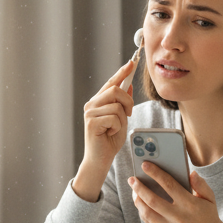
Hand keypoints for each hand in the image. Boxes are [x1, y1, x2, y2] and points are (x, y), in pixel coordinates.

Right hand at [71, 60, 135, 202]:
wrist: (100, 160)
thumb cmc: (109, 141)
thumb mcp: (120, 119)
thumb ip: (122, 103)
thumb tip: (128, 85)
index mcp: (97, 101)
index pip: (111, 83)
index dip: (122, 72)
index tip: (132, 62)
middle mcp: (91, 104)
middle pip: (116, 90)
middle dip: (128, 102)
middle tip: (129, 114)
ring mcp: (90, 113)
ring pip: (117, 105)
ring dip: (122, 119)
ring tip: (114, 129)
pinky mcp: (91, 123)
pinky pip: (114, 118)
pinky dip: (117, 127)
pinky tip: (109, 134)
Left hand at [129, 165, 222, 222]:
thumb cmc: (208, 216)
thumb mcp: (210, 198)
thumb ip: (201, 185)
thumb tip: (191, 173)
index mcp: (190, 204)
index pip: (169, 185)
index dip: (155, 173)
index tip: (145, 165)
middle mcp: (179, 218)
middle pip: (152, 200)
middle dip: (139, 188)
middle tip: (132, 179)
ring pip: (147, 214)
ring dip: (137, 201)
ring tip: (134, 191)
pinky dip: (143, 212)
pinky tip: (141, 204)